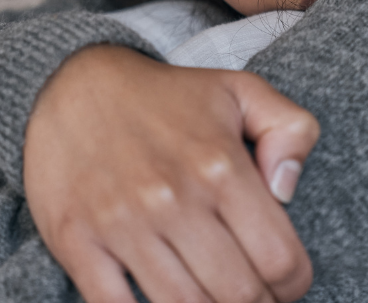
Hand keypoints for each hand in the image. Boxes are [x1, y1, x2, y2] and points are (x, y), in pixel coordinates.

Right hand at [23, 45, 318, 302]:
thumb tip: (288, 189)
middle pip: (238, 294)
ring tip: (214, 296)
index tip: (287, 282)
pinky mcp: (76, 241)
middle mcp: (172, 198)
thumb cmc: (166, 97)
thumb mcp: (242, 91)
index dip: (294, 283)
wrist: (73, 85)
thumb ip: (291, 129)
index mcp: (220, 165)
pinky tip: (164, 298)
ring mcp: (121, 223)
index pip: (279, 259)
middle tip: (254, 295)